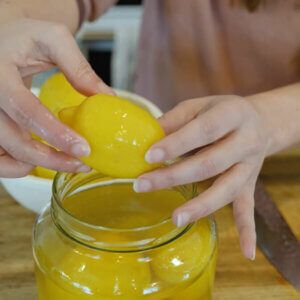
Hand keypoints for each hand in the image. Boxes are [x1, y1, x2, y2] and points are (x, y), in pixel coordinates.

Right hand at [0, 18, 112, 177]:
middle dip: (51, 159)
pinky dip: (18, 165)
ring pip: (6, 155)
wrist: (0, 40)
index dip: (55, 133)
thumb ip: (79, 67)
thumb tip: (107, 97)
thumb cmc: (23, 36)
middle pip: (14, 141)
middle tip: (82, 163)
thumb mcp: (52, 38)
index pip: (26, 110)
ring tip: (68, 164)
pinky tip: (44, 159)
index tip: (83, 149)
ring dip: (36, 165)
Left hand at [134, 95, 271, 259]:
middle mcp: (245, 141)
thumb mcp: (200, 106)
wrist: (259, 122)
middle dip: (175, 176)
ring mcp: (249, 167)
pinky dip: (248, 230)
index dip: (176, 144)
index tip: (149, 156)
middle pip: (210, 163)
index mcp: (232, 114)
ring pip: (226, 189)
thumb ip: (175, 119)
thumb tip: (146, 133)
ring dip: (201, 206)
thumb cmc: (221, 112)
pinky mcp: (250, 184)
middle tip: (142, 185)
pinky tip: (246, 252)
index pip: (203, 131)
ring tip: (175, 218)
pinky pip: (249, 208)